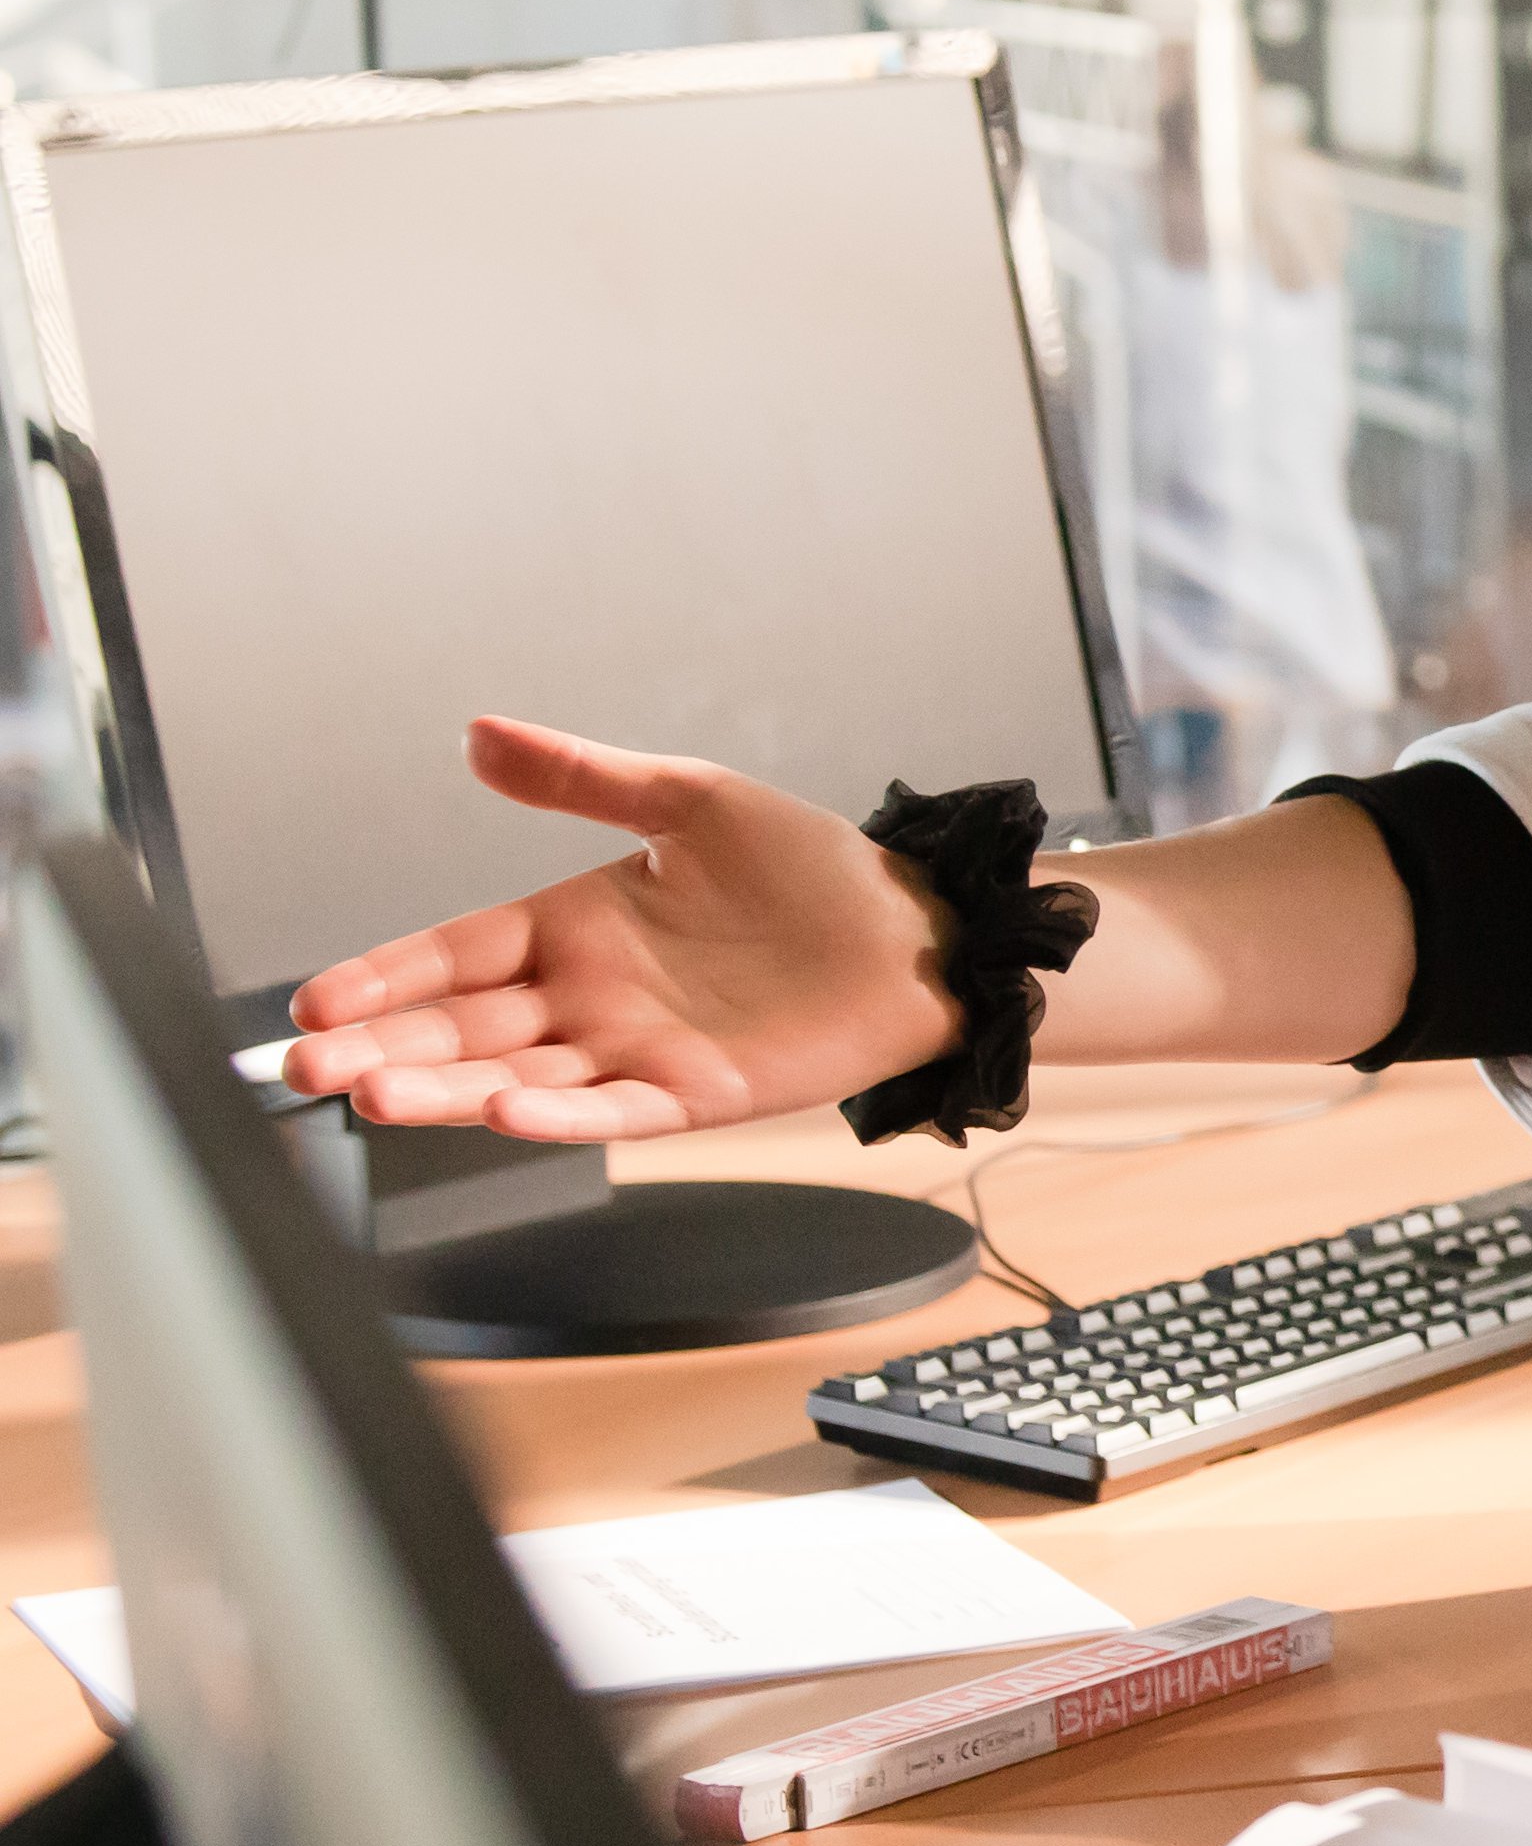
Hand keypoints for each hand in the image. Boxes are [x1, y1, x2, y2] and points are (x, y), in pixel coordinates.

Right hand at [281, 719, 958, 1142]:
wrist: (912, 925)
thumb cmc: (809, 867)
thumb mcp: (686, 799)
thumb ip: (582, 777)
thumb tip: (480, 733)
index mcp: (574, 924)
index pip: (454, 954)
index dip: (385, 975)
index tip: (316, 1001)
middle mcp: (591, 996)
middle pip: (464, 1027)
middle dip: (383, 1047)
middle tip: (305, 1068)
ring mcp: (637, 1051)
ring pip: (518, 1075)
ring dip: (446, 1088)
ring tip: (373, 1095)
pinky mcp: (695, 1094)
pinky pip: (615, 1110)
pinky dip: (561, 1112)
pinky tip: (504, 1110)